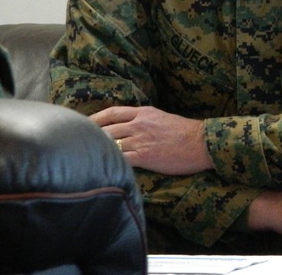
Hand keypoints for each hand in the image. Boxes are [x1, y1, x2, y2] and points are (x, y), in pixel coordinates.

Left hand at [91, 105, 211, 174]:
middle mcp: (139, 124)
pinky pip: (120, 159)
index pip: (113, 112)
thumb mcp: (163, 118)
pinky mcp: (144, 156)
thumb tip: (131, 128)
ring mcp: (141, 140)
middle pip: (107, 128)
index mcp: (145, 112)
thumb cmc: (187, 132)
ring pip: (110, 143)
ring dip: (98, 151)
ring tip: (87, 159)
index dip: (95, 118)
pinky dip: (111, 163)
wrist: (202, 142)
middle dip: (91, 136)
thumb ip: (146, 121)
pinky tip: (103, 168)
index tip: (84, 123)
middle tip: (79, 143)